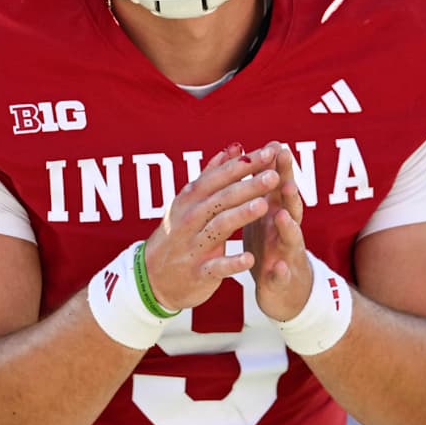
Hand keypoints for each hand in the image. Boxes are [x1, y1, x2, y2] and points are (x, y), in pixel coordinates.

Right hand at [143, 142, 281, 312]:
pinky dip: (232, 263)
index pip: (219, 177)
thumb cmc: (178, 233)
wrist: (152, 277)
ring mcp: (194, 246)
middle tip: (273, 176)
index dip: (244, 165)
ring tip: (264, 205)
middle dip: (248, 187)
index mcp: (190, 199)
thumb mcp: (189, 201)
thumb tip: (236, 146)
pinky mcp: (199, 272)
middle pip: (222, 199)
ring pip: (219, 227)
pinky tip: (250, 258)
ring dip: (241, 216)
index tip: (269, 152)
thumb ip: (214, 174)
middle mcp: (190, 219)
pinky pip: (216, 267)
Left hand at [244, 142, 312, 320]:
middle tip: (284, 175)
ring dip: (288, 227)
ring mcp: (287, 254)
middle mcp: (285, 230)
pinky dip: (281, 271)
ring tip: (282, 215)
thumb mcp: (265, 213)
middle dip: (289, 191)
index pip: (279, 186)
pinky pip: (282, 275)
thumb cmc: (270, 245)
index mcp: (276, 212)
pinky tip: (278, 267)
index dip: (279, 167)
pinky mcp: (281, 279)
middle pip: (290, 207)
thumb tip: (261, 153)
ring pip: (291, 239)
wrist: (283, 290)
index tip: (276, 145)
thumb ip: (263, 187)